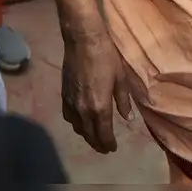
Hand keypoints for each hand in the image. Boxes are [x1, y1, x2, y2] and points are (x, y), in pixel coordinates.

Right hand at [62, 30, 133, 153]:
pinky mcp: (64, 95)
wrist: (83, 41)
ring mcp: (71, 103)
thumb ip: (123, 101)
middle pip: (89, 134)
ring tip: (94, 137)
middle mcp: (83, 110)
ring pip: (77, 127)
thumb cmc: (106, 57)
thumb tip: (127, 118)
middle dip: (97, 143)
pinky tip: (80, 122)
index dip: (108, 143)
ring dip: (86, 135)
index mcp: (99, 107)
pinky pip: (68, 117)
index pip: (103, 133)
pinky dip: (75, 124)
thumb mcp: (121, 78)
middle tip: (104, 148)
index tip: (112, 148)